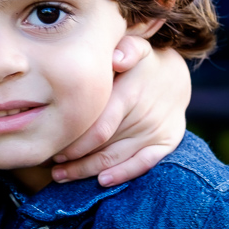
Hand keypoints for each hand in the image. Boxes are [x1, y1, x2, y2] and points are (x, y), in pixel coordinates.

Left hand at [51, 37, 190, 185]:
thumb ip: (123, 49)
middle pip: (104, 146)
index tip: (55, 150)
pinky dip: (123, 174)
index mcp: (129, 94)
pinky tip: (101, 181)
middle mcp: (145, 115)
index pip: (100, 127)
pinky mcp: (167, 141)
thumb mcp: (134, 46)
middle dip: (76, 160)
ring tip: (64, 176)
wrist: (174, 74)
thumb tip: (116, 59)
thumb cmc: (140, 61)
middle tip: (54, 168)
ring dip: (90, 170)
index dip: (76, 143)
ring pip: (119, 158)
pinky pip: (144, 163)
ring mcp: (157, 130)